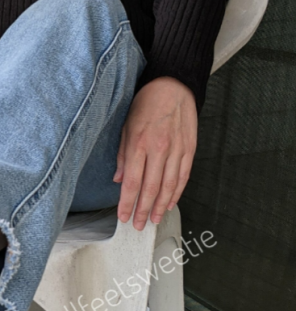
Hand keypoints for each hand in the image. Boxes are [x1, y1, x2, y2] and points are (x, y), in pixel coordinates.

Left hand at [114, 76, 196, 230]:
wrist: (173, 85)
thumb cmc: (146, 104)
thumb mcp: (125, 126)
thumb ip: (122, 155)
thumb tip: (119, 180)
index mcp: (139, 144)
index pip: (132, 182)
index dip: (127, 203)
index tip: (123, 216)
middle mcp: (159, 149)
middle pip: (150, 189)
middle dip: (143, 210)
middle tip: (138, 225)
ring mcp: (176, 150)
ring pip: (168, 186)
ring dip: (160, 206)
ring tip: (154, 219)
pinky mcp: (189, 148)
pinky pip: (183, 176)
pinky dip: (177, 192)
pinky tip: (170, 203)